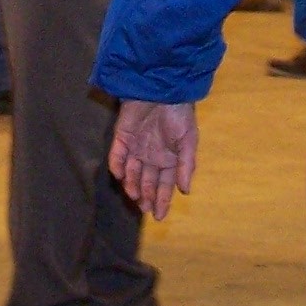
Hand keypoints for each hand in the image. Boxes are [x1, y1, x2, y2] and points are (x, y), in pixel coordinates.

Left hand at [109, 100, 197, 219]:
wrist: (163, 88)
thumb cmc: (179, 114)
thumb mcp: (188, 141)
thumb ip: (186, 166)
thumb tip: (186, 191)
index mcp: (168, 159)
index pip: (164, 185)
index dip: (162, 200)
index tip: (159, 216)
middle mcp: (151, 156)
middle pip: (146, 182)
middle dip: (145, 196)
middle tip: (144, 209)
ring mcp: (135, 147)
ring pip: (131, 172)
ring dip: (131, 184)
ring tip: (134, 195)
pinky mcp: (122, 137)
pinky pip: (117, 155)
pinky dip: (117, 166)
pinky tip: (121, 175)